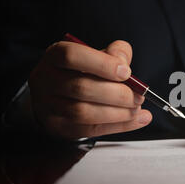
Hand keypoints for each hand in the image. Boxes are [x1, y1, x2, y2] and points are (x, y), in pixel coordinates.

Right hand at [29, 40, 151, 138]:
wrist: (56, 94)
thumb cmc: (80, 72)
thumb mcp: (95, 55)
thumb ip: (113, 53)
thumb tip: (124, 61)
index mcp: (54, 56)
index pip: (72, 56)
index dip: (102, 64)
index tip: (126, 72)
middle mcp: (46, 80)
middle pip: (81, 87)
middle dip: (117, 93)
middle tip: (138, 96)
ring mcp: (49, 106)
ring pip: (84, 112)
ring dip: (118, 113)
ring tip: (136, 109)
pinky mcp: (60, 127)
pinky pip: (90, 130)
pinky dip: (119, 126)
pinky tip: (136, 120)